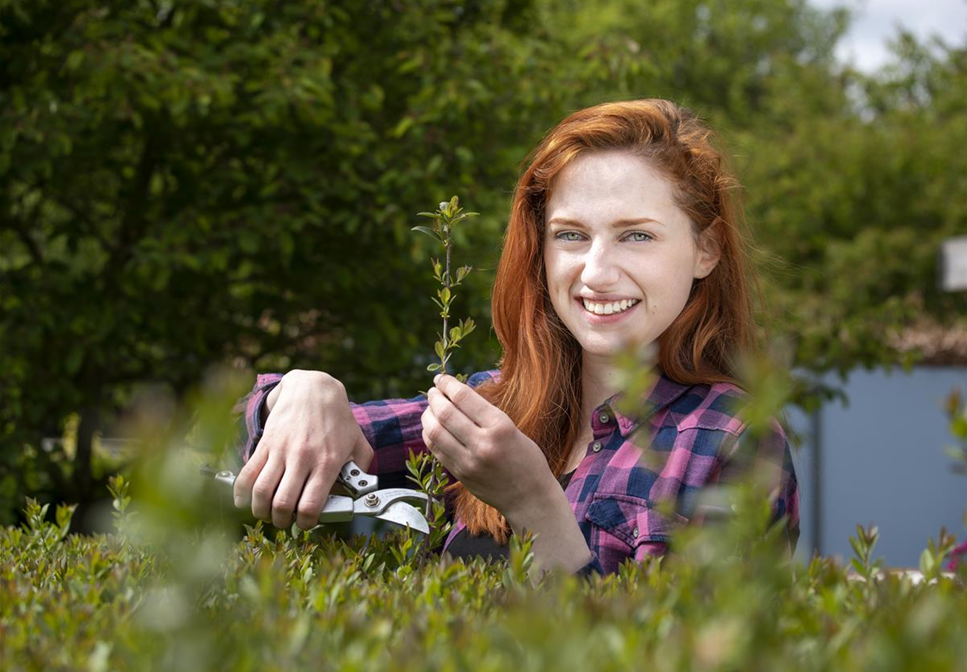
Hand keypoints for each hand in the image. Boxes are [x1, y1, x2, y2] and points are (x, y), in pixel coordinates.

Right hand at [233, 370, 374, 529]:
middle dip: (281, 521)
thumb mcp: (358, 442)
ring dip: (260, 510)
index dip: (306, 522)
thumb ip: (362, 469)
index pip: (311, 505)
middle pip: (282, 503)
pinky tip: (243, 501)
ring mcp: (281, 450)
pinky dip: (240, 492)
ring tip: (267, 513)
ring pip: (261, 491)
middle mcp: (302, 458)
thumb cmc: (337, 419)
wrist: (313, 389)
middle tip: (285, 521)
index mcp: (327, 462)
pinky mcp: (266, 444)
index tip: (307, 522)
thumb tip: (358, 494)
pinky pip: (247, 473)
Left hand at [421, 373, 554, 519]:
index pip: (464, 397)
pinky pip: (436, 450)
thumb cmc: (526, 459)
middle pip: (445, 413)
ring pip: (435, 431)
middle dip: (434, 397)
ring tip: (430, 408)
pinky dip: (429, 434)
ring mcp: (469, 462)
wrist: (529, 498)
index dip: (447, 384)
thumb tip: (455, 396)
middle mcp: (483, 444)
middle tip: (433, 391)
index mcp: (501, 426)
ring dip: (428, 415)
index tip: (441, 378)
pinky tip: (432, 427)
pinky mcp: (460, 474)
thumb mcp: (513, 429)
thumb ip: (485, 415)